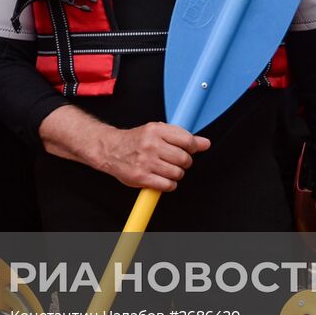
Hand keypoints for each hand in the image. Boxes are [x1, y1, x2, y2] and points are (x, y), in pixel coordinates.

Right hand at [93, 123, 209, 190]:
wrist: (110, 150)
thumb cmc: (135, 141)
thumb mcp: (157, 132)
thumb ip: (182, 136)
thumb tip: (205, 143)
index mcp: (156, 130)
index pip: (187, 140)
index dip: (192, 148)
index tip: (188, 150)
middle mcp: (151, 144)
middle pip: (184, 159)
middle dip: (183, 163)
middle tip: (174, 161)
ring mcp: (146, 161)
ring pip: (178, 173)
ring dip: (176, 174)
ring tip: (166, 170)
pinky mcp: (141, 177)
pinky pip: (167, 185)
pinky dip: (168, 184)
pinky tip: (161, 178)